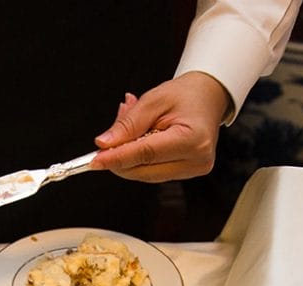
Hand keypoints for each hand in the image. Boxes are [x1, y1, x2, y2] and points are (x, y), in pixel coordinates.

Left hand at [90, 71, 232, 182]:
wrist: (209, 96)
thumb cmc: (186, 94)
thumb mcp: (153, 100)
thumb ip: (128, 124)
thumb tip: (103, 144)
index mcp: (192, 140)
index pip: (146, 154)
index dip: (117, 158)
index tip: (94, 160)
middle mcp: (196, 160)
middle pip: (143, 170)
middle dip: (119, 157)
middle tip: (106, 139)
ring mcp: (193, 170)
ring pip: (145, 174)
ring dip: (128, 157)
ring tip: (131, 128)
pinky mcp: (187, 173)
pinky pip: (152, 172)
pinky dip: (139, 158)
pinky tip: (141, 138)